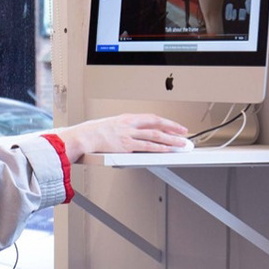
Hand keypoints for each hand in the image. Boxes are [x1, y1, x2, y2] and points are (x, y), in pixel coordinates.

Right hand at [53, 113, 190, 161]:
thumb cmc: (94, 133)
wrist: (83, 137)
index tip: (175, 126)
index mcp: (127, 118)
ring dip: (170, 140)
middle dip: (173, 128)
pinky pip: (146, 146)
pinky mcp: (126, 145)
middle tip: (184, 133)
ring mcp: (129, 134)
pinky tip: (167, 150)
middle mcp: (130, 124)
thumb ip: (125, 129)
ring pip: (155, 136)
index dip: (166, 122)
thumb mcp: (112, 125)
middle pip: (157, 124)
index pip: (152, 118)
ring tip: (181, 143)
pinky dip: (159, 148)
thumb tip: (135, 134)